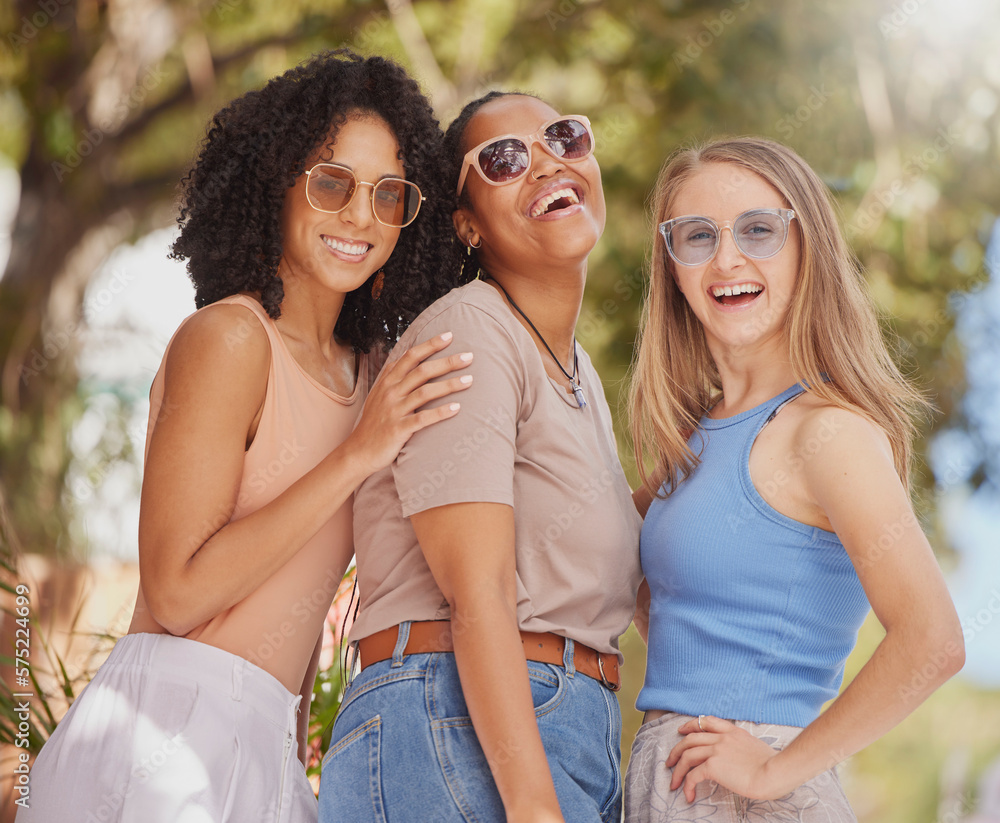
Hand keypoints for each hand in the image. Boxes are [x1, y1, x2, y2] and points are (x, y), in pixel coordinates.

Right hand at [344, 332, 472, 475]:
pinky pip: (422, 419)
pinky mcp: (398, 430)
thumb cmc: (375, 423)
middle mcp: (391, 393)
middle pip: (422, 371)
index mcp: (388, 382)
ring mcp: (394, 411)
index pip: (410, 357)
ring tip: (469, 380)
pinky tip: (457, 408)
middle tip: (469, 356)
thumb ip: (395, 378)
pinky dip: (440, 412)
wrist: (359, 451)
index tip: (449, 336)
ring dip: (449, 385)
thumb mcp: (380, 395)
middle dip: (447, 362)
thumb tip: (409, 359)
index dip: (430, 345)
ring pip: (425, 393)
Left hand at [665, 715, 794, 801]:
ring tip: (673, 782)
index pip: (706, 721)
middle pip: (690, 738)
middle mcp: (722, 737)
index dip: (691, 725)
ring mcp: (716, 750)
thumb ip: (741, 746)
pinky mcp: (713, 765)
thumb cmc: (773, 765)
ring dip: (677, 770)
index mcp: (733, 731)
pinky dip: (687, 784)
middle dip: (677, 750)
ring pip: (687, 756)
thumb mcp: (755, 746)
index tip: (682, 731)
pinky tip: (688, 795)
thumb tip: (737, 757)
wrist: (774, 772)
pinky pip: (692, 775)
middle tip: (670, 761)